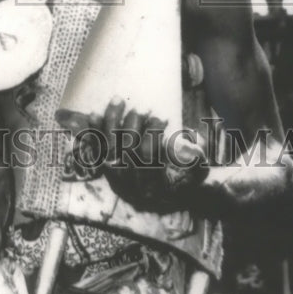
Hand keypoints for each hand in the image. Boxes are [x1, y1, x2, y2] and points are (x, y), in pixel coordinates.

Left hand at [82, 99, 207, 212]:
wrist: (169, 193)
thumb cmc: (185, 176)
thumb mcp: (198, 169)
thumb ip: (196, 156)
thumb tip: (192, 141)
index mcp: (154, 186)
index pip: (148, 157)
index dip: (153, 134)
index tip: (162, 118)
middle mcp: (132, 185)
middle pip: (126, 151)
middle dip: (132, 124)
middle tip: (142, 108)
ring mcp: (117, 178)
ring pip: (109, 147)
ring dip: (112, 121)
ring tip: (118, 100)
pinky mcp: (107, 169)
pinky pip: (97, 149)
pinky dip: (95, 130)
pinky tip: (94, 112)